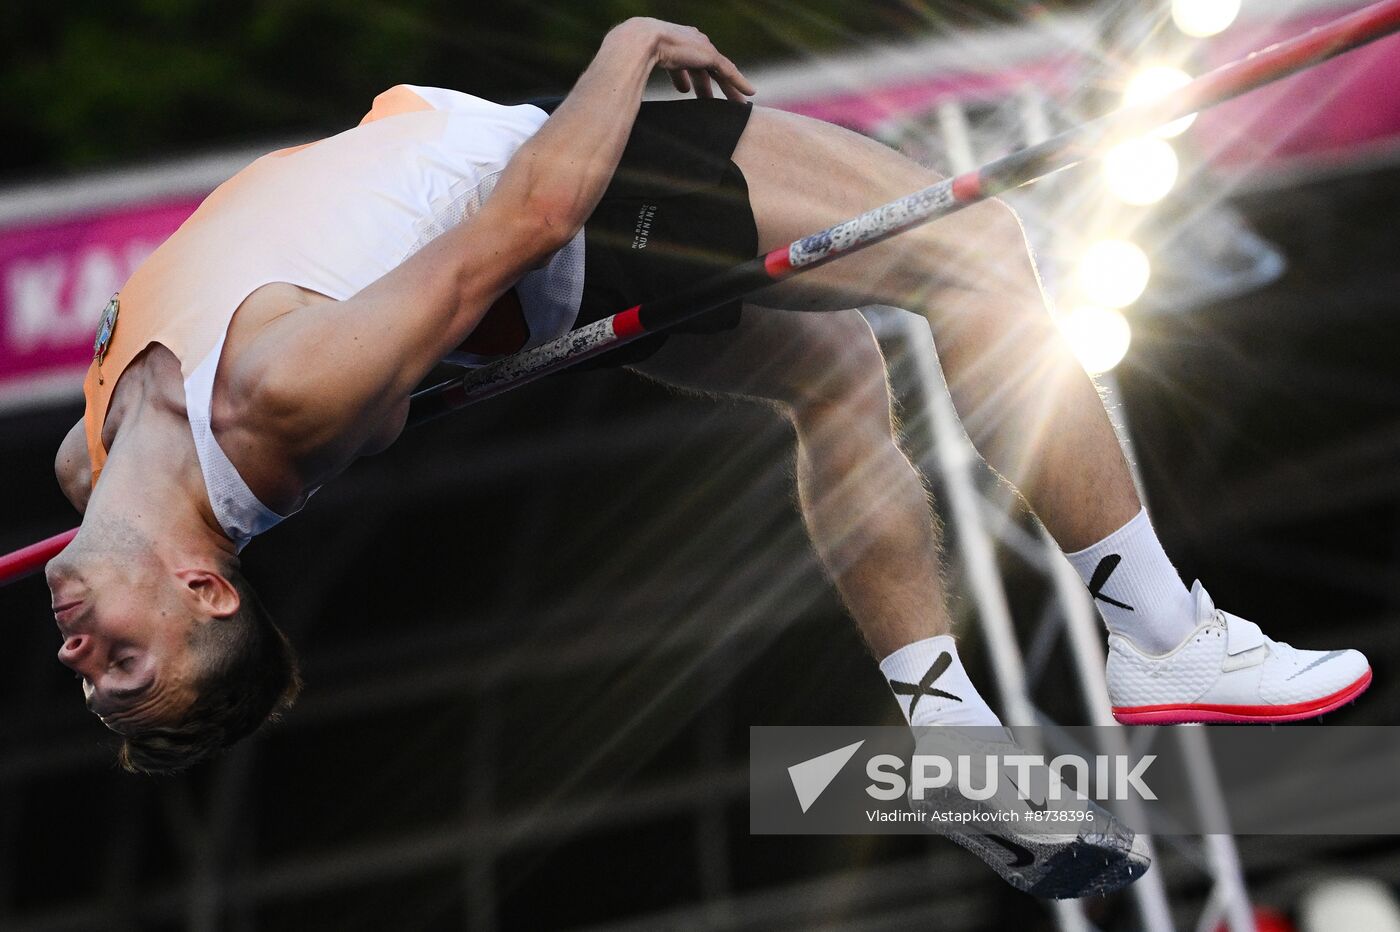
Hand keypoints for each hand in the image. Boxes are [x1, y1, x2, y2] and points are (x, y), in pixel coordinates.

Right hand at [620, 19, 755, 101]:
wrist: (638, 42)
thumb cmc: (630, 55)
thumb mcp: (639, 67)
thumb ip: (641, 74)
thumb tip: (631, 93)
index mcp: (672, 43)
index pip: (685, 61)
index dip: (689, 76)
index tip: (690, 90)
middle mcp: (689, 42)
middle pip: (705, 66)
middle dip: (710, 84)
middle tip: (714, 102)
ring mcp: (700, 48)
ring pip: (720, 70)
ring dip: (728, 87)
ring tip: (734, 104)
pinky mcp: (709, 55)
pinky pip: (728, 71)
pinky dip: (738, 82)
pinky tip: (749, 93)